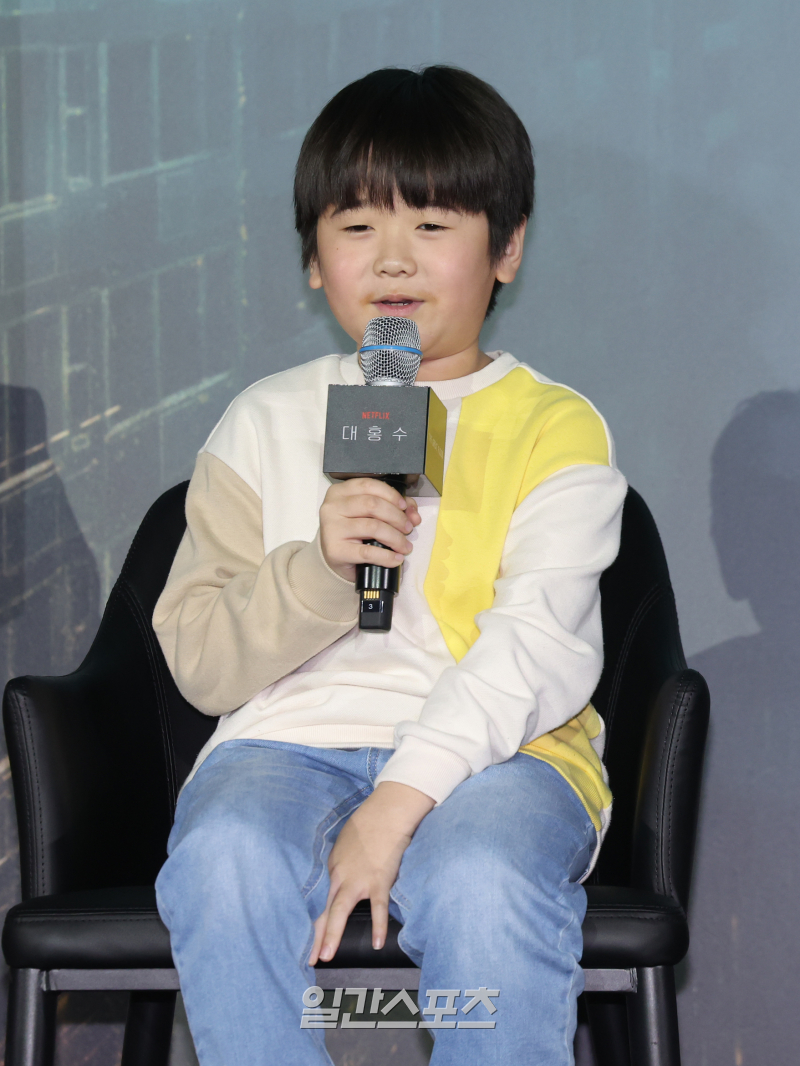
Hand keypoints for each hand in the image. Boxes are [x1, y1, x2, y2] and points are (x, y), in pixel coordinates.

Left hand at [308, 782, 434, 964]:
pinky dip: (379, 926)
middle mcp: (340, 876)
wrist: (386, 814)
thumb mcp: (344, 844)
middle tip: (308, 958)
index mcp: (331, 868)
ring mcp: (359, 880)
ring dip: (332, 934)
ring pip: (340, 910)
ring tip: (326, 955)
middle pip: (323, 910)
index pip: (318, 900)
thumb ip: (340, 864)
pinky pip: (378, 908)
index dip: (310, 921)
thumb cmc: (367, 825)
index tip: (303, 939)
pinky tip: (379, 944)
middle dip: (315, 936)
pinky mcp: (379, 881)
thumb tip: (338, 879)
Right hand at [319, 478, 420, 581]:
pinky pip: (368, 552)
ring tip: (405, 546)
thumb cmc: (352, 531)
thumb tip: (413, 514)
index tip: (404, 507)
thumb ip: (391, 506)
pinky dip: (387, 556)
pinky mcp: (336, 551)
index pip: (369, 485)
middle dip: (397, 517)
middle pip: (373, 505)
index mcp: (339, 492)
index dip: (391, 495)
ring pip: (373, 527)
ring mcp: (332, 529)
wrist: (334, 557)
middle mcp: (332, 507)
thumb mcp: (368, 513)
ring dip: (395, 537)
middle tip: (408, 528)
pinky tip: (396, 558)